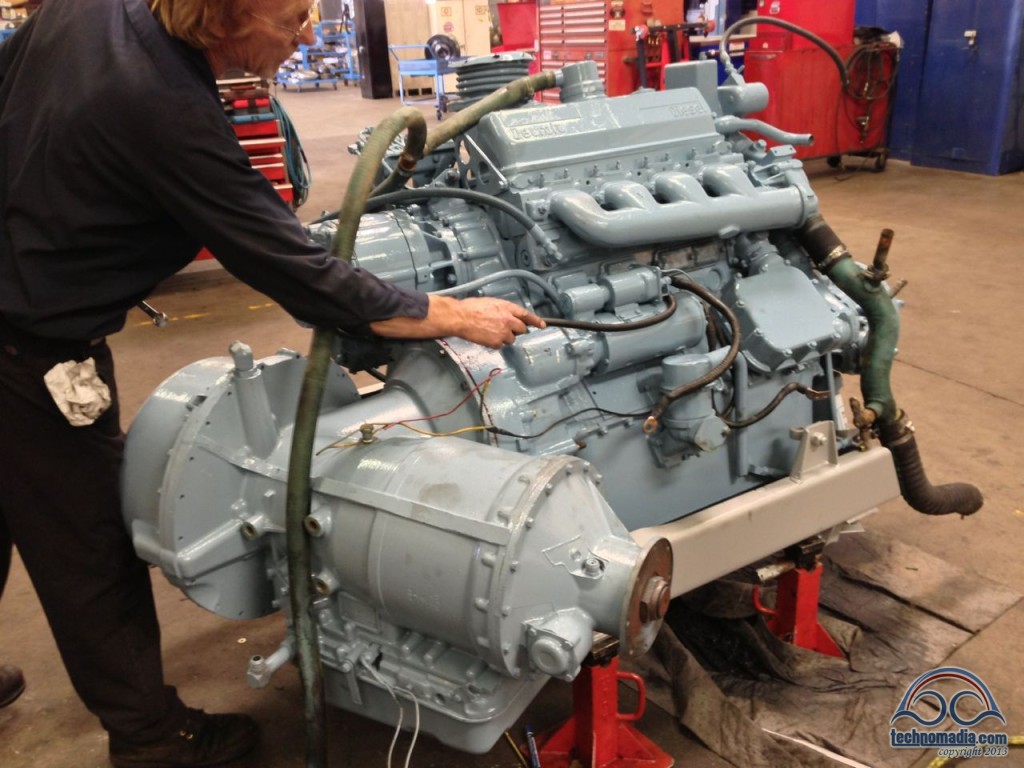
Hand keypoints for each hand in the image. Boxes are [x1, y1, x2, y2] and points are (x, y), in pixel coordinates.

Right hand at [369, 295, 545, 348]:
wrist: (459, 318)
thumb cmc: (470, 308)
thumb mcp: (490, 303)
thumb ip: (503, 309)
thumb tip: (509, 315)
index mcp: (507, 307)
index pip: (527, 315)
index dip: (536, 321)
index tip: (543, 324)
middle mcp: (509, 319)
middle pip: (521, 329)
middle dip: (515, 329)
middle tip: (503, 328)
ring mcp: (504, 332)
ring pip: (511, 338)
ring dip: (504, 336)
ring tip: (489, 331)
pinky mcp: (497, 342)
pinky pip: (500, 345)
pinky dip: (495, 343)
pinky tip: (485, 336)